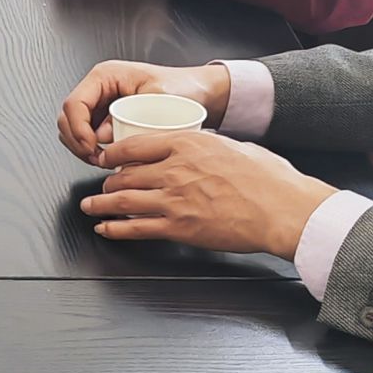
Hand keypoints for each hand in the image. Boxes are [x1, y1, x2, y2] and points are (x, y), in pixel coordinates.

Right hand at [56, 60, 230, 162]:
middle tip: (95, 158)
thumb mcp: (158, 98)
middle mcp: (98, 87)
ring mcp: (100, 102)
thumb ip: (128, 116)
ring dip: (81, 146)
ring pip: (73, 126)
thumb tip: (103, 137)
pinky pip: (87, 133)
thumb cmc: (181, 88)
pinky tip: (106, 156)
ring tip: (101, 160)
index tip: (91, 148)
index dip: (77, 129)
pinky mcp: (106, 116)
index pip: (74, 103)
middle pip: (68, 116)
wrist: (196, 91)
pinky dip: (90, 147)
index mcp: (105, 76)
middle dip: (76, 141)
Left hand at [80, 131, 337, 260]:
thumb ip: (204, 145)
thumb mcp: (230, 145)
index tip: (106, 158)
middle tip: (101, 187)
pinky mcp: (179, 228)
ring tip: (89, 207)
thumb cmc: (267, 178)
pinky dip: (115, 228)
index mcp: (185, 144)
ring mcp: (174, 200)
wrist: (283, 209)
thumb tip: (193, 146)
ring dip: (100, 205)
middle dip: (107, 182)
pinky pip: (136, 228)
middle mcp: (173, 169)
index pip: (133, 145)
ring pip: (123, 200)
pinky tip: (105, 229)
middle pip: (124, 174)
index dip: (113, 154)